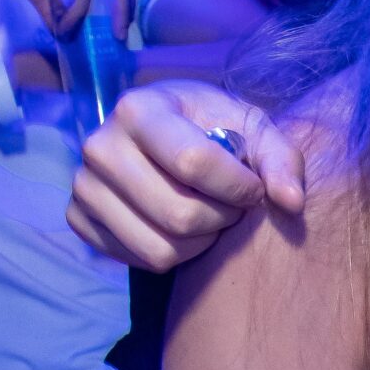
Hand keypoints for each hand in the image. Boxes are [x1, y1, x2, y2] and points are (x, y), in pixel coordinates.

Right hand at [67, 81, 305, 267]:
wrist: (168, 136)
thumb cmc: (215, 130)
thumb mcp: (253, 129)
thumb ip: (281, 160)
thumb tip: (291, 202)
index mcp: (139, 109)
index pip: (193, 163)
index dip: (238, 187)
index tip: (253, 188)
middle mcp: (100, 145)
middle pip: (178, 214)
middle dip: (221, 218)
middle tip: (229, 204)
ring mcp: (83, 185)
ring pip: (159, 247)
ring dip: (200, 241)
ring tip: (208, 214)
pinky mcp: (78, 219)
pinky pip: (139, 260)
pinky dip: (172, 253)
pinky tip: (178, 226)